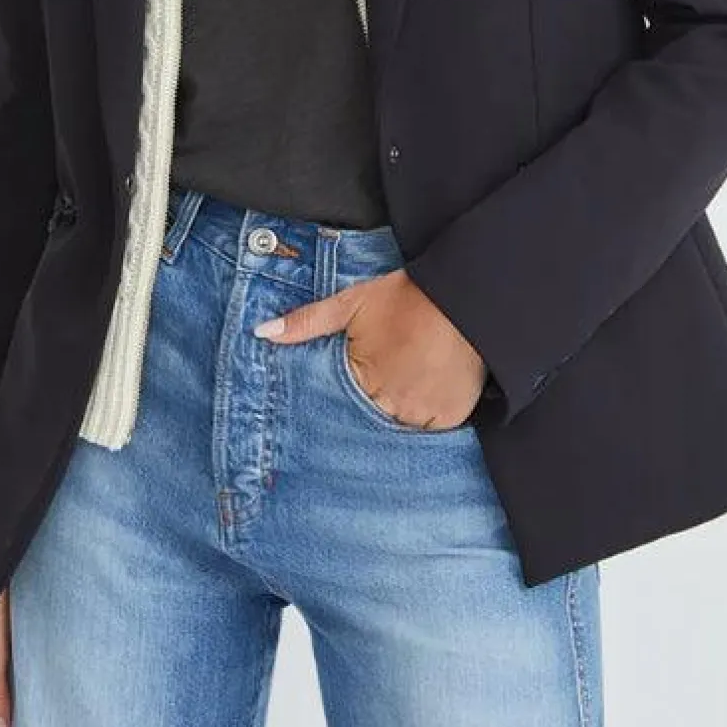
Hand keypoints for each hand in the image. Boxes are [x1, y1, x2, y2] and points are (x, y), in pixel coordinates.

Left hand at [254, 267, 486, 429]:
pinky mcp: (450, 419)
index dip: (338, 402)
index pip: (337, 409)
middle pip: (368, 423)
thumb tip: (262, 332)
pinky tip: (422, 394)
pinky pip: (429, 432)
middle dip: (365, 413)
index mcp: (362, 381)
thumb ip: (307, 321)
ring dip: (394, 417)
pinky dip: (423, 418)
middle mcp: (391, 406)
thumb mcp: (352, 303)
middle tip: (377, 389)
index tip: (348, 391)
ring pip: (397, 430)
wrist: (464, 295)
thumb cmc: (405, 297)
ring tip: (399, 390)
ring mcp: (423, 416)